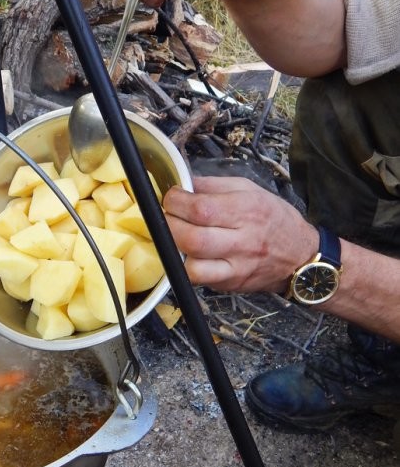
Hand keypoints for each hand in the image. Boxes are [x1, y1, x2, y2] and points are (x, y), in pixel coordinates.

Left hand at [163, 176, 318, 293]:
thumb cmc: (273, 219)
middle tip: (166, 218)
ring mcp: (236, 267)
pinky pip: (199, 280)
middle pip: (192, 239)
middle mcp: (242, 240)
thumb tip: (181, 183)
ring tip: (175, 239)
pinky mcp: (230, 284)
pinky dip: (186, 268)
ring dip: (174, 252)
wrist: (299, 256)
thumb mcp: (249, 190)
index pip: (200, 208)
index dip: (176, 202)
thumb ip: (212, 186)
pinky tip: (187, 255)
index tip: (171, 198)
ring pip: (193, 267)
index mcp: (246, 210)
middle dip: (169, 226)